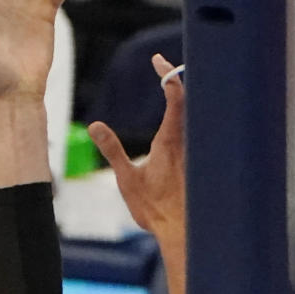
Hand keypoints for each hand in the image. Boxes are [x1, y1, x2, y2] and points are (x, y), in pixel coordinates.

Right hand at [88, 56, 185, 248]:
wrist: (182, 233)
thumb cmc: (155, 210)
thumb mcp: (127, 179)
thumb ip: (112, 150)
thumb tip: (95, 125)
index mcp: (170, 140)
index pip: (176, 96)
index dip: (168, 74)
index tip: (157, 60)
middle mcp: (188, 141)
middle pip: (191, 98)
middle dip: (178, 78)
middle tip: (164, 65)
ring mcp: (196, 151)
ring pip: (198, 114)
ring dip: (186, 97)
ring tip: (173, 82)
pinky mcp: (198, 162)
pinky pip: (199, 130)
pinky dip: (191, 116)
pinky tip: (185, 116)